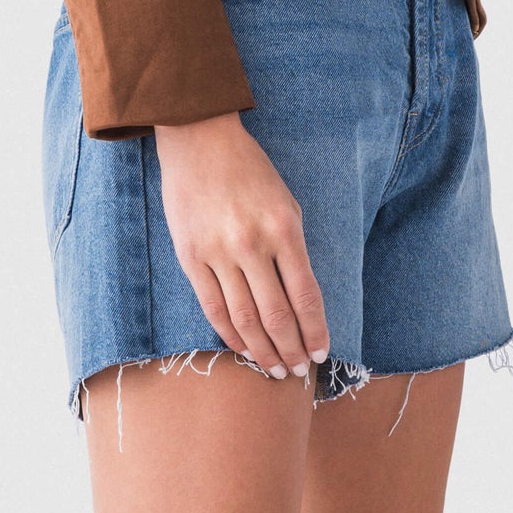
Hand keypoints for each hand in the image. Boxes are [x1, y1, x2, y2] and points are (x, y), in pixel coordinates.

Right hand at [152, 113, 329, 380]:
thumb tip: (300, 301)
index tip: (321, 351)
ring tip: (274, 369)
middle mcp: (252, 244)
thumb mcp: (285, 203)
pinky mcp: (191, 256)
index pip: (306, 295)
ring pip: (244, 318)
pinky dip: (230, 333)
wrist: (199, 141)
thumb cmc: (250, 171)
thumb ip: (293, 250)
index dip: (315, 330)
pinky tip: (243, 349)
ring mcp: (218, 252)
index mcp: (284, 229)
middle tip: (298, 371)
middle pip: (276, 314)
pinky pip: (212, 306)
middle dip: (290, 348)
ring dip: (262, 350)